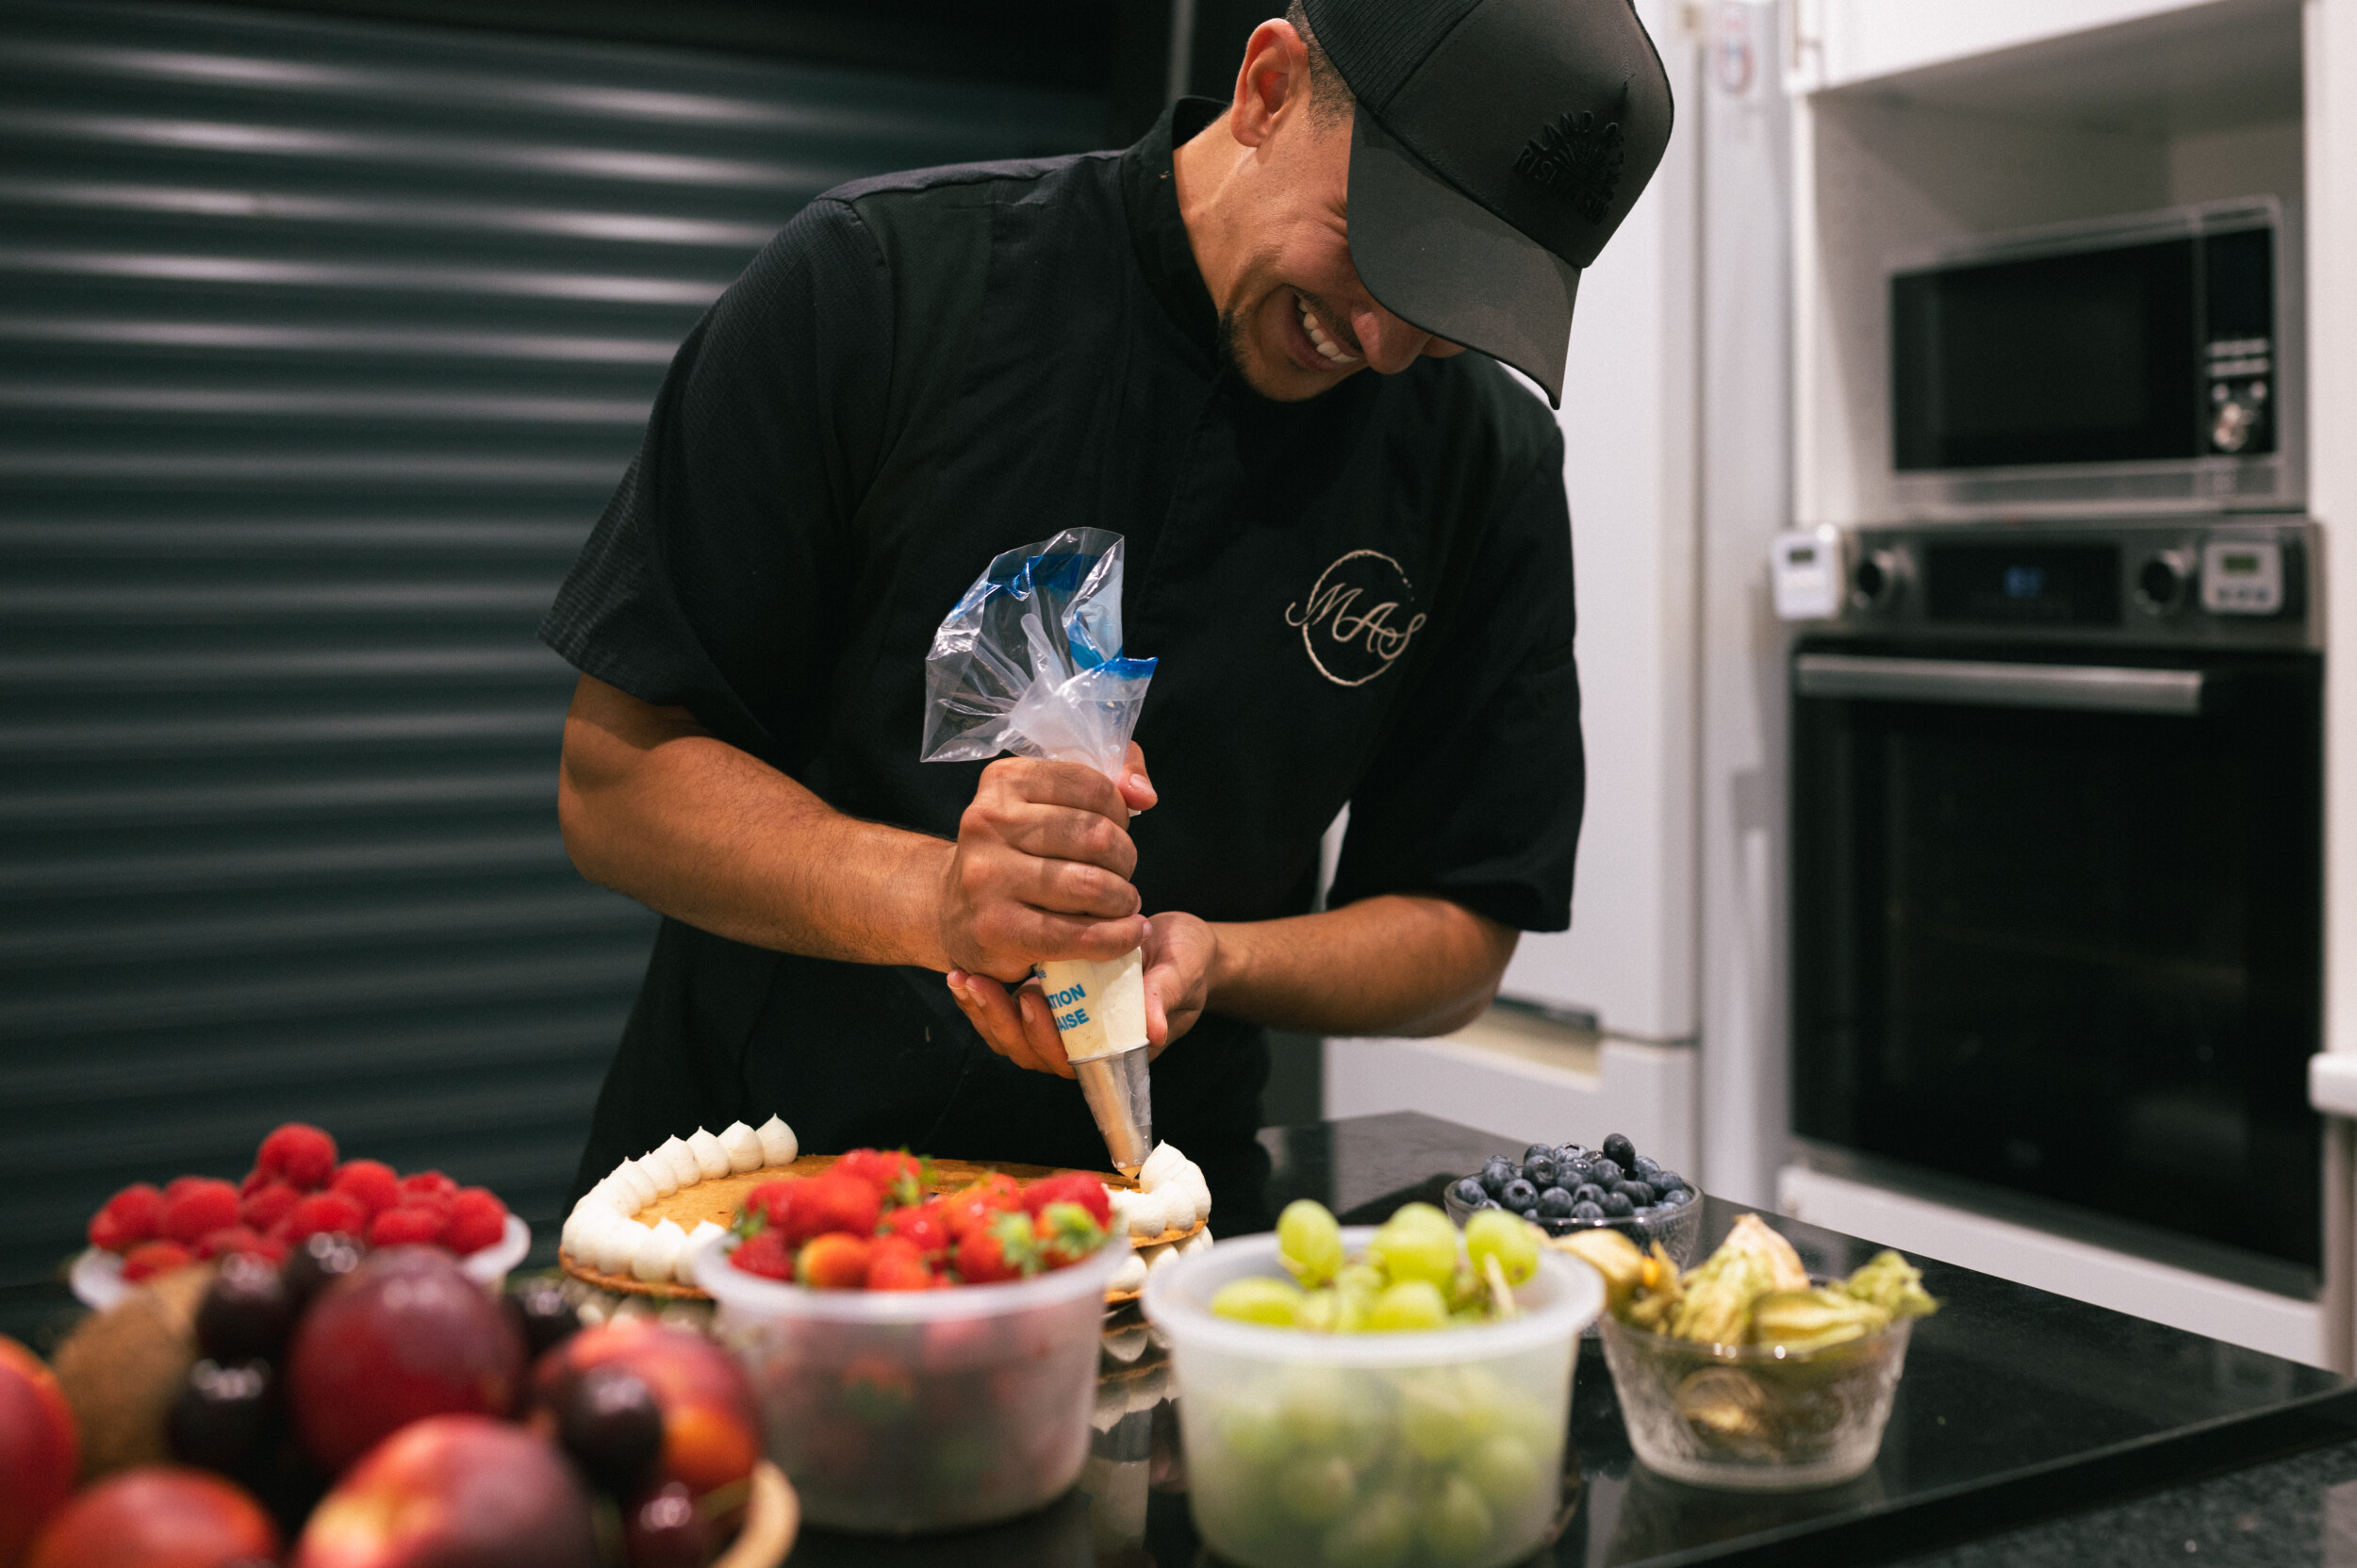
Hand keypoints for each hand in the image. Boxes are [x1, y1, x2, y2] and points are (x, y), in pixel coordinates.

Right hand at [936, 743, 1157, 983]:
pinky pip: (1077, 934)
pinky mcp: (996, 928)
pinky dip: (1118, 938)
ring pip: (1091, 885)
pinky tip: (1127, 935)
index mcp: (1005, 781)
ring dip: (1124, 900)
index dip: (1120, 812)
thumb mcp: (1046, 802)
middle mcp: (988, 823)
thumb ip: (1107, 780)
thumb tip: (1144, 793)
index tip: (1115, 831)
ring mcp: (987, 877)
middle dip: (1125, 859)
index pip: (1092, 786)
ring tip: (1122, 904)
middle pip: (1095, 836)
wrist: (951, 909)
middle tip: (1121, 875)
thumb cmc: (1015, 852)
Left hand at [947, 906, 1215, 1076]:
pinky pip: (1006, 1015)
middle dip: (1002, 1023)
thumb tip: (1153, 1031)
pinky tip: (962, 973)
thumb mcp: (1182, 970)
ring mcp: (1061, 1027)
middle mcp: (1084, 1045)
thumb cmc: (1186, 958)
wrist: (1175, 940)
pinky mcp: (1045, 1006)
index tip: (1031, 1001)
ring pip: (1013, 1038)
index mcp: (1118, 1048)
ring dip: (984, 1012)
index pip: (1074, 1062)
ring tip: (963, 978)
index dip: (1046, 1040)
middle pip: (1033, 1053)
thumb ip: (1165, 996)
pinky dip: (983, 998)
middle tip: (982, 984)